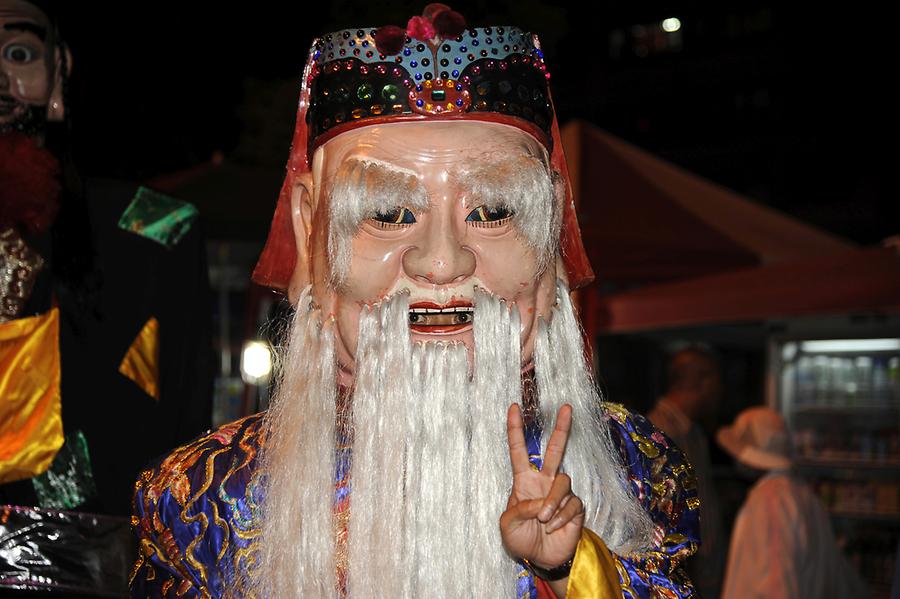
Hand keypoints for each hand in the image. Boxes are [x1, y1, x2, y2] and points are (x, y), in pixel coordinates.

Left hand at [500, 403, 584, 574]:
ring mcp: (561, 493)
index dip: (515, 429)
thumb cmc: (521, 539)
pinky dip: (561, 517)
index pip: (519, 451)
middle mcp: (544, 482)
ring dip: (552, 502)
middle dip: (561, 428)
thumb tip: (539, 502)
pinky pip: (572, 503)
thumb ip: (518, 510)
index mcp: (524, 481)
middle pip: (554, 449)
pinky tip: (554, 528)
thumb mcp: (508, 525)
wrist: (542, 559)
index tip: (513, 407)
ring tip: (544, 520)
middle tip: (566, 407)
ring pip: (563, 481)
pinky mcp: (576, 506)